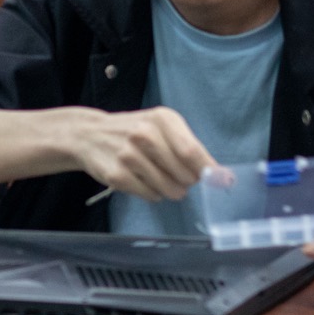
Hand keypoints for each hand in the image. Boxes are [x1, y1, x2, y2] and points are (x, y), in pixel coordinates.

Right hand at [72, 106, 215, 201]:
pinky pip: (150, 195)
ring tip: (160, 178)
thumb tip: (221, 175)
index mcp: (161, 119)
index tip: (223, 181)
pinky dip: (154, 194)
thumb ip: (190, 147)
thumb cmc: (135, 131)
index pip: (191, 151)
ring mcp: (128, 155)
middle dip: (188, 182)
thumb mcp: (161, 126)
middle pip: (183, 174)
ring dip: (171, 190)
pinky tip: (144, 181)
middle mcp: (144, 134)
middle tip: (181, 177)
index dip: (209, 170)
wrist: (90, 134)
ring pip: (168, 189)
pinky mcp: (116, 175)